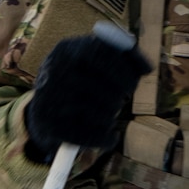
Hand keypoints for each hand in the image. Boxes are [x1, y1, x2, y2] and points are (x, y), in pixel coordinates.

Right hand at [23, 29, 151, 162]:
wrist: (42, 112)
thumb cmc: (78, 82)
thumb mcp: (93, 62)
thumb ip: (123, 57)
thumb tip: (147, 68)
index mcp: (66, 50)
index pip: (103, 55)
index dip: (125, 71)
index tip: (132, 84)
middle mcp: (54, 72)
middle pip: (103, 86)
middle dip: (119, 95)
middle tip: (120, 100)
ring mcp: (50, 100)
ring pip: (99, 112)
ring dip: (110, 116)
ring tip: (107, 115)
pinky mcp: (50, 126)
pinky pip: (90, 136)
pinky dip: (106, 138)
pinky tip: (110, 136)